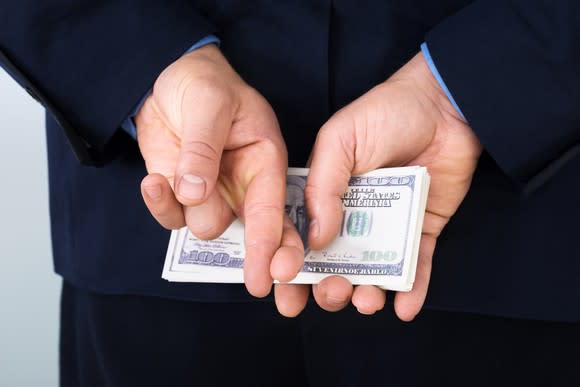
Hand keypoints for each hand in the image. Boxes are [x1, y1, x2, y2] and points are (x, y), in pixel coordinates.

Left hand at [136, 44, 303, 296]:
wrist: (167, 80)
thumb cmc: (203, 83)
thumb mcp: (208, 103)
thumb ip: (203, 147)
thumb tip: (194, 193)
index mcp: (264, 161)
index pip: (273, 208)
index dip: (274, 243)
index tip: (273, 275)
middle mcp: (244, 184)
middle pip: (253, 233)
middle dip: (256, 257)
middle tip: (258, 282)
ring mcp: (213, 193)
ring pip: (206, 227)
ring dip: (187, 209)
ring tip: (170, 175)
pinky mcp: (183, 195)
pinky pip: (173, 217)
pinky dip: (160, 204)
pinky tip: (153, 182)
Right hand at [274, 52, 482, 319]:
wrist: (444, 105)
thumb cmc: (385, 113)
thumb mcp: (340, 140)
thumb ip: (323, 187)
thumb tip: (315, 238)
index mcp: (325, 195)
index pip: (301, 238)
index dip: (291, 267)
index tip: (285, 292)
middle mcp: (353, 216)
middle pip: (334, 264)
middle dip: (328, 287)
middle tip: (331, 292)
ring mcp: (388, 226)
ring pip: (373, 272)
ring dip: (366, 294)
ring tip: (366, 300)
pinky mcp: (422, 229)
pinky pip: (417, 266)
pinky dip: (412, 290)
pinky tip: (404, 307)